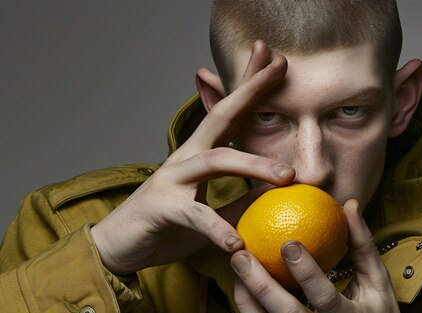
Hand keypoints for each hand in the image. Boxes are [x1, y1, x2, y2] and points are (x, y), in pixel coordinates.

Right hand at [91, 41, 293, 274]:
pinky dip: (218, 229)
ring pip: (215, 161)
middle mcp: (186, 158)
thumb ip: (242, 200)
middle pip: (221, 116)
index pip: (230, 113)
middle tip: (281, 65)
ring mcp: (171, 179)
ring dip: (253, 165)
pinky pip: (195, 216)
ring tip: (287, 176)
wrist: (116, 247)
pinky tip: (237, 243)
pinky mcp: (161, 207)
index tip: (277, 60)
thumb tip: (280, 195)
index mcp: (199, 154)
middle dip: (250, 89)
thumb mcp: (213, 211)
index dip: (251, 86)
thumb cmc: (167, 225)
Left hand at [231, 199, 399, 312]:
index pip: (324, 297)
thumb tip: (349, 204)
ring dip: (248, 297)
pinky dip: (250, 308)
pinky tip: (241, 285)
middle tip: (242, 256)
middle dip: (261, 285)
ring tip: (235, 266)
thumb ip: (362, 245)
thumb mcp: (377, 282)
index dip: (306, 273)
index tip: (289, 244)